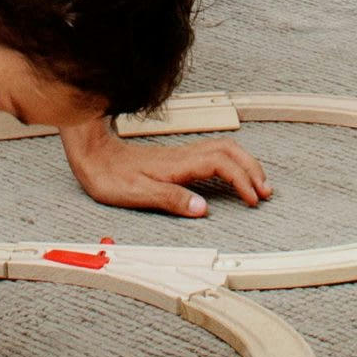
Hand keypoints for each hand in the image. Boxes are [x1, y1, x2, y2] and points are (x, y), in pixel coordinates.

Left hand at [67, 128, 271, 217]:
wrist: (91, 153)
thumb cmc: (109, 175)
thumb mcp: (137, 192)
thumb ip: (171, 199)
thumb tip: (203, 208)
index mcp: (177, 165)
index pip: (221, 164)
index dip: (242, 180)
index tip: (253, 199)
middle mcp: (182, 156)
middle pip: (229, 150)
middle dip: (252, 168)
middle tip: (266, 192)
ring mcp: (180, 155)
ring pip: (222, 148)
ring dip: (244, 164)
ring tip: (257, 184)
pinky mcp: (175, 158)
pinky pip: (213, 153)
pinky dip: (231, 163)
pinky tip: (231, 177)